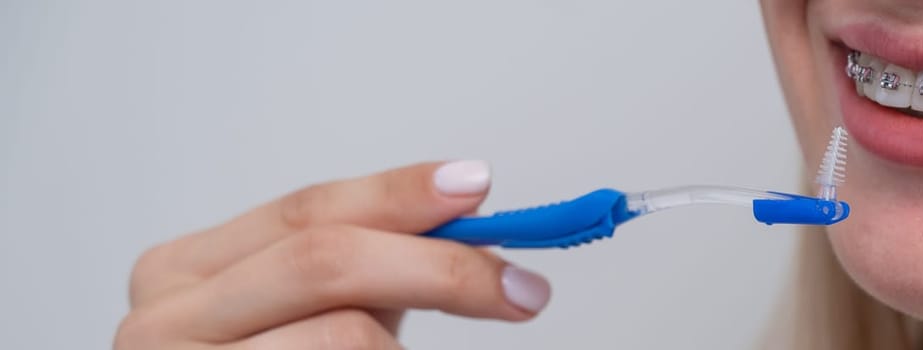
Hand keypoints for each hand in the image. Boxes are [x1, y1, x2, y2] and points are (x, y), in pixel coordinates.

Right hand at [114, 161, 550, 348]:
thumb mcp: (318, 311)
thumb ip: (374, 261)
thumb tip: (468, 217)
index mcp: (187, 271)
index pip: (309, 211)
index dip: (399, 194)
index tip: (477, 187)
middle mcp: (163, 318)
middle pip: (325, 262)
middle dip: (438, 267)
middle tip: (520, 290)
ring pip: (345, 335)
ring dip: (399, 343)